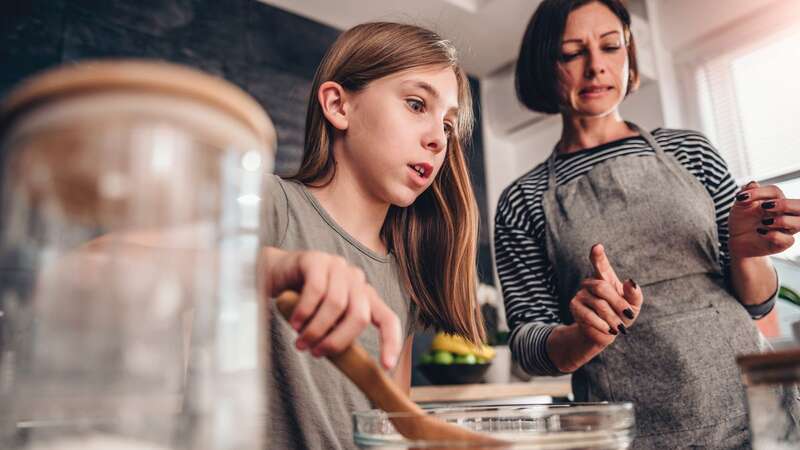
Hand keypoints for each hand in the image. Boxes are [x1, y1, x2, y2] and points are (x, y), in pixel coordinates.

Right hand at [260, 247, 401, 368]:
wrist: (274, 274)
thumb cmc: (303, 303)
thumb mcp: (326, 322)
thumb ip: (338, 336)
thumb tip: (351, 369)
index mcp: (365, 296)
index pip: (387, 318)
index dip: (390, 342)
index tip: (386, 366)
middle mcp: (356, 279)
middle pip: (359, 315)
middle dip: (337, 341)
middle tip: (316, 353)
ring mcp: (338, 267)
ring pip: (336, 304)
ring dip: (316, 329)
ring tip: (300, 342)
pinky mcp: (317, 260)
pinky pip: (316, 290)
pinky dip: (304, 312)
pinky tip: (294, 322)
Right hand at [569, 244, 642, 346]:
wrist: (606, 332)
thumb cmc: (621, 315)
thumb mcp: (633, 305)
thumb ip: (635, 294)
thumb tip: (630, 282)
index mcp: (605, 277)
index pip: (600, 264)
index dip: (598, 256)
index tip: (597, 246)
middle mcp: (591, 282)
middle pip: (602, 287)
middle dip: (618, 303)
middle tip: (629, 315)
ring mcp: (581, 293)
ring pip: (599, 305)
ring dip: (613, 319)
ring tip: (619, 328)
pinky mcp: (574, 306)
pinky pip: (589, 316)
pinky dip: (602, 325)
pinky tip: (608, 329)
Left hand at [729, 181, 798, 257]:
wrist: (737, 240)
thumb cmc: (742, 221)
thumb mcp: (740, 206)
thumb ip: (746, 195)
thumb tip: (753, 183)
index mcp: (775, 201)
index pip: (775, 192)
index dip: (759, 192)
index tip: (741, 197)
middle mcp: (785, 214)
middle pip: (799, 205)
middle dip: (784, 204)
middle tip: (765, 206)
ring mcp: (786, 229)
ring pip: (799, 222)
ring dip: (782, 220)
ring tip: (764, 221)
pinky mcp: (783, 243)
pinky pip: (787, 240)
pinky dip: (774, 235)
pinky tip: (760, 232)